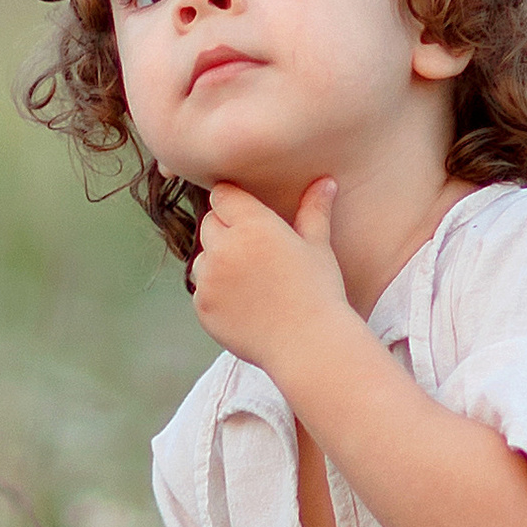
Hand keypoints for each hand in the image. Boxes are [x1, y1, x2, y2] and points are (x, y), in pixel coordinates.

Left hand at [191, 178, 352, 378]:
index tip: (247, 215)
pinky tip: (245, 305)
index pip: (223, 196)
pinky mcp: (202, 306)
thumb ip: (314, 210)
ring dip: (217, 263)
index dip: (234, 203)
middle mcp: (225, 248)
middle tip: (255, 253)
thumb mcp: (318, 247)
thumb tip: (325, 181)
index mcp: (253, 226)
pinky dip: (216, 294)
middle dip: (226, 231)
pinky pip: (201, 290)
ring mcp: (209, 279)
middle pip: (209, 223)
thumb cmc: (319, 292)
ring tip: (251, 282)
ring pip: (201, 258)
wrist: (308, 345)